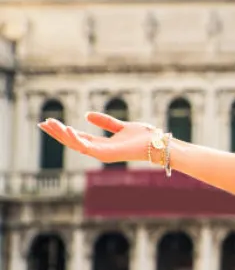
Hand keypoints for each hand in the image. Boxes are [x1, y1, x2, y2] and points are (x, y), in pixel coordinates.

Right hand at [37, 111, 157, 165]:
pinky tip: (67, 129)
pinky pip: (86, 146)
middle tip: (42, 123)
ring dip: (62, 134)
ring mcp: (101, 154)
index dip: (63, 130)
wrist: (156, 144)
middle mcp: (98, 150)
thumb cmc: (143, 137)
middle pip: (72, 141)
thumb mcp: (120, 125)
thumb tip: (87, 114)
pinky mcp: (105, 154)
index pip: (77, 137)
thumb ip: (105, 121)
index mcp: (101, 144)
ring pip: (75, 144)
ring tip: (50, 123)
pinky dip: (76, 138)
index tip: (50, 122)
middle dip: (57, 133)